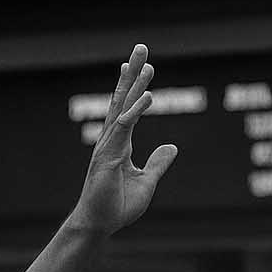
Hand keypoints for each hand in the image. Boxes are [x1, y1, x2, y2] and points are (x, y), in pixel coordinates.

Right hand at [68, 44, 177, 236]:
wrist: (100, 224)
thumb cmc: (117, 206)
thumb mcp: (147, 182)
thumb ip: (158, 163)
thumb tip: (172, 147)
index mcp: (121, 144)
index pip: (129, 108)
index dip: (137, 86)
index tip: (144, 66)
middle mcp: (112, 139)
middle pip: (123, 98)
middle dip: (132, 73)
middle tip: (141, 47)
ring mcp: (108, 145)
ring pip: (122, 107)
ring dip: (134, 83)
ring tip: (145, 61)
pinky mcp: (108, 156)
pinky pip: (124, 128)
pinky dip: (136, 111)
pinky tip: (149, 96)